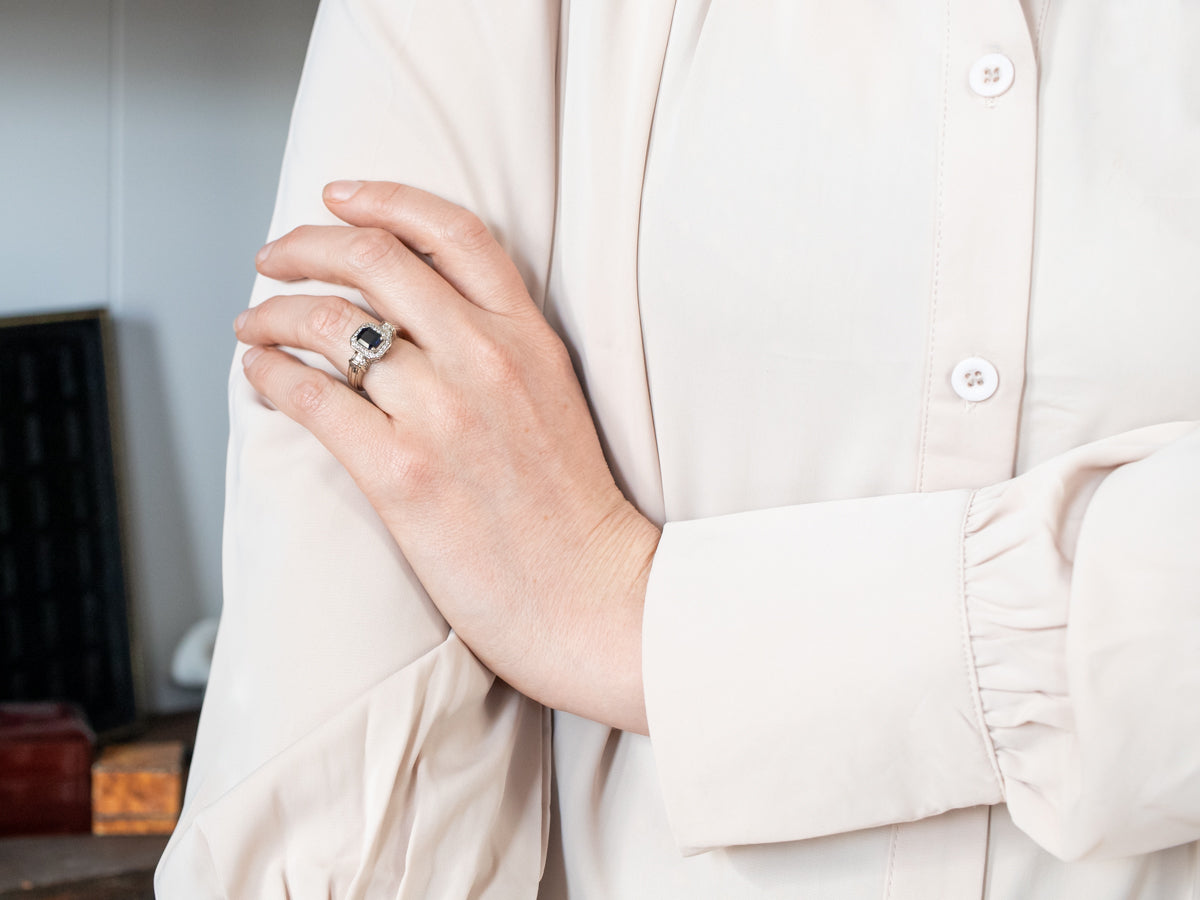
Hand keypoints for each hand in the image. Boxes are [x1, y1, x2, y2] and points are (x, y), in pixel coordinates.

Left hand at [235, 181, 658, 733]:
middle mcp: (486, 360)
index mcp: (529, 337)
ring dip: (272, 315)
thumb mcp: (555, 397)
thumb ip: (500, 344)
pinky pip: (312, 399)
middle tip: (273, 257)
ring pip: (331, 325)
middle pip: (373, 261)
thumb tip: (415, 314)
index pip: (451, 231)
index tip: (338, 197)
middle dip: (305, 245)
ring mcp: (443, 415)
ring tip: (252, 325)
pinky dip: (270, 375)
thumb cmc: (573, 509)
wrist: (591, 595)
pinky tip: (259, 375)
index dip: (383, 199)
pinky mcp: (403, 475)